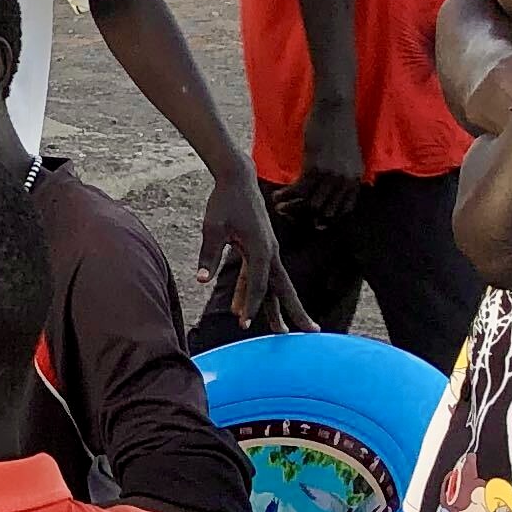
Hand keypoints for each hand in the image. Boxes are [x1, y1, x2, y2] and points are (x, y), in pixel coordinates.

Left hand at [197, 171, 315, 330]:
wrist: (237, 179)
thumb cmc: (224, 201)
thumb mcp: (212, 227)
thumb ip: (209, 254)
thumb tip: (201, 280)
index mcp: (260, 248)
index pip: (258, 285)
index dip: (250, 305)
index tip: (243, 323)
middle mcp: (270, 252)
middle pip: (283, 288)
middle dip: (295, 311)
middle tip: (310, 333)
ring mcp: (267, 250)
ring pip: (274, 284)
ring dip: (274, 307)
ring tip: (280, 330)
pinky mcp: (260, 247)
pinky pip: (258, 274)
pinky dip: (250, 290)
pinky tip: (237, 307)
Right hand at [276, 100, 367, 224]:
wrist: (335, 111)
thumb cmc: (340, 128)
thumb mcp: (350, 155)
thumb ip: (345, 173)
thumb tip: (333, 186)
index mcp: (355, 179)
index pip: (345, 208)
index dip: (329, 218)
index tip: (315, 221)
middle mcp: (344, 181)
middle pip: (326, 209)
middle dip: (308, 215)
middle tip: (292, 215)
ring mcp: (330, 176)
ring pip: (310, 202)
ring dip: (293, 207)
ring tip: (280, 207)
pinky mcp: (314, 168)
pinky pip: (298, 190)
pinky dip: (286, 195)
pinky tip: (276, 195)